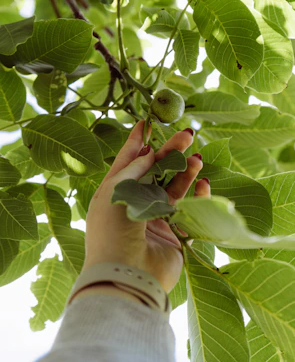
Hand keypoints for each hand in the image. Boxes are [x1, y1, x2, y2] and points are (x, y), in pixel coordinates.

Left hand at [82, 120, 210, 293]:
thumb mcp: (116, 190)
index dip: (138, 141)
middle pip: (156, 170)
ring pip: (174, 187)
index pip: (128, 160)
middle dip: (171, 151)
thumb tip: (148, 150)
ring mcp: (155, 217)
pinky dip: (198, 196)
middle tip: (187, 133)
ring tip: (198, 158)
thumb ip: (134, 168)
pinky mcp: (173, 232)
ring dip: (186, 171)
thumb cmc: (112, 230)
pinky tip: (204, 184)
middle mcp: (134, 202)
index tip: (147, 122)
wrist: (126, 275)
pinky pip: (189, 209)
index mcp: (115, 192)